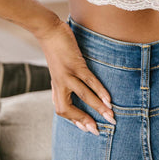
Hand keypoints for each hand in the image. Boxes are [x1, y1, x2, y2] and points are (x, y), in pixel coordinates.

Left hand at [35, 17, 115, 135]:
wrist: (47, 30)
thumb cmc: (55, 47)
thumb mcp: (56, 68)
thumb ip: (62, 80)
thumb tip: (68, 90)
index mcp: (56, 85)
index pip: (62, 110)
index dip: (74, 120)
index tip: (87, 128)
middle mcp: (60, 83)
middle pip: (68, 109)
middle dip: (84, 120)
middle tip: (98, 130)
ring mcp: (67, 74)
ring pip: (83, 96)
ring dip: (98, 107)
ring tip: (110, 116)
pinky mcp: (75, 64)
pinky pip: (89, 80)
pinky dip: (100, 90)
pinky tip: (108, 98)